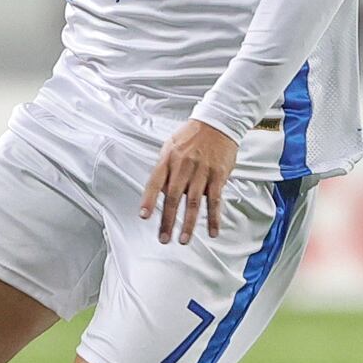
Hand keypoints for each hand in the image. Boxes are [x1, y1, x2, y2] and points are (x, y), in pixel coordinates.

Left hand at [140, 120, 239, 245]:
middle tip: (163, 238)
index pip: (155, 182)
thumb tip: (159, 192)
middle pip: (173, 197)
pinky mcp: (218, 176)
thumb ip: (164, 169)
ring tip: (183, 240)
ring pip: (193, 202)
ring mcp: (201, 172)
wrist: (217, 123)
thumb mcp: (170, 146)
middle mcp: (183, 166)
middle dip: (168, 220)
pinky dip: (213, 217)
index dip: (149, 200)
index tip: (144, 216)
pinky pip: (215, 200)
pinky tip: (212, 231)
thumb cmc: (191, 136)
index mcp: (168, 159)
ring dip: (188, 223)